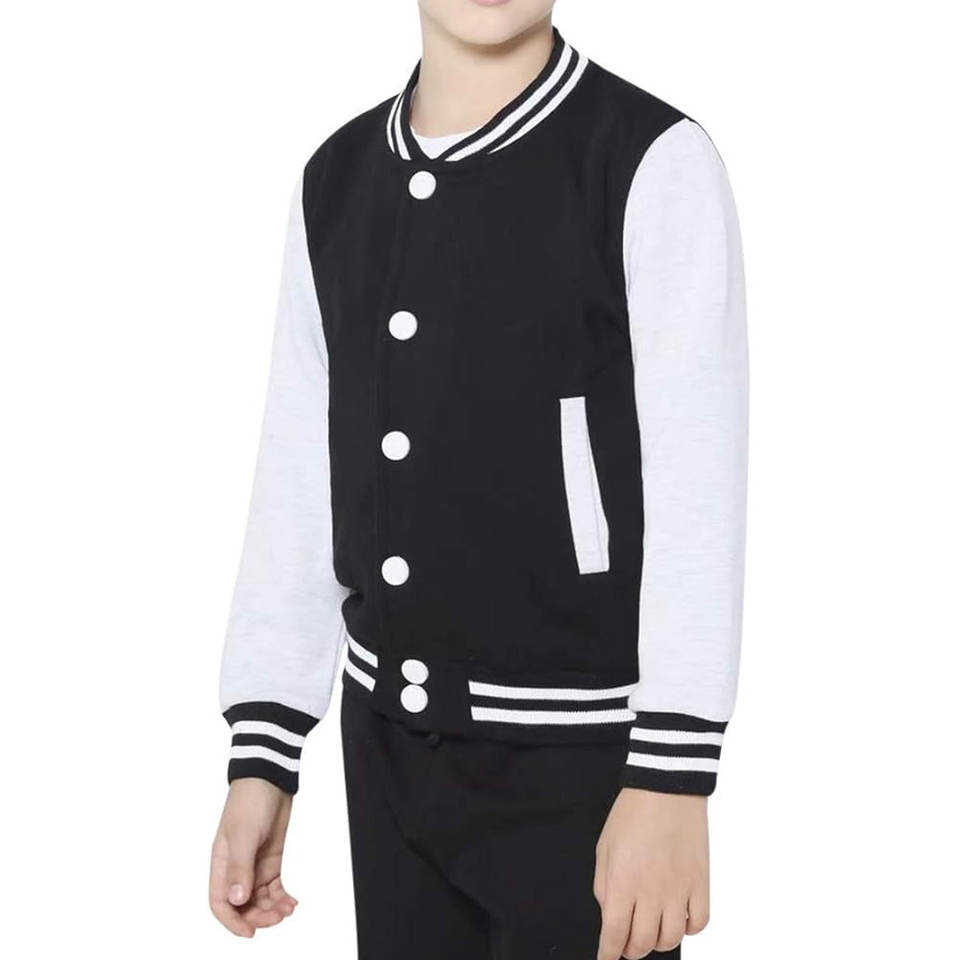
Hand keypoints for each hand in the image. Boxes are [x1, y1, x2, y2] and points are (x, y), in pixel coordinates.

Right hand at [209, 778, 297, 936]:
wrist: (270, 779)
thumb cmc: (250, 801)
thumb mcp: (244, 835)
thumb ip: (240, 868)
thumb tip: (236, 900)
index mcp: (221, 863)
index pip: (220, 902)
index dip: (232, 921)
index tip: (250, 932)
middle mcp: (236, 868)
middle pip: (242, 905)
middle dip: (258, 916)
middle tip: (277, 917)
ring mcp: (254, 864)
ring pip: (259, 898)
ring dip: (272, 909)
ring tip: (287, 909)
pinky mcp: (270, 859)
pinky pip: (273, 887)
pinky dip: (281, 898)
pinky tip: (291, 902)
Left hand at [594, 788, 708, 958]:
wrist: (666, 788)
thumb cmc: (632, 813)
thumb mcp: (604, 847)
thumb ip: (603, 885)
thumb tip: (609, 913)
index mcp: (622, 881)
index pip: (614, 933)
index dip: (608, 953)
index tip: (606, 958)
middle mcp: (651, 891)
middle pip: (642, 943)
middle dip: (630, 950)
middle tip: (626, 944)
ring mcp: (679, 889)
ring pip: (671, 939)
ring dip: (657, 942)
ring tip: (651, 931)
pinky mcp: (701, 883)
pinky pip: (699, 923)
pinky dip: (688, 929)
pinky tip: (678, 918)